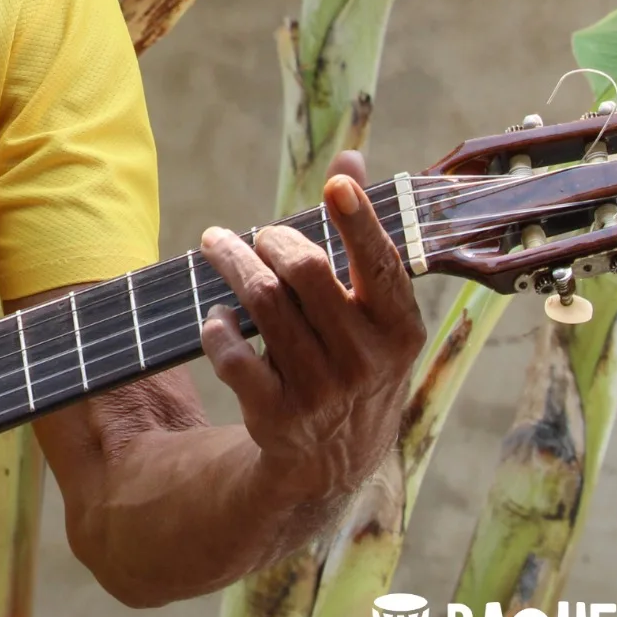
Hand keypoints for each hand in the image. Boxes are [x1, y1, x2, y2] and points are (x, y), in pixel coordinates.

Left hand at [197, 150, 425, 513]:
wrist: (334, 460)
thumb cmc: (352, 358)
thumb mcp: (372, 310)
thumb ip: (359, 235)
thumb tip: (349, 157)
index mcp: (400, 329)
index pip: (381, 264)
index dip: (359, 221)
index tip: (336, 184)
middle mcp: (366, 361)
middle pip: (304, 271)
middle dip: (269, 239)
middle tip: (252, 234)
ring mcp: (322, 392)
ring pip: (263, 302)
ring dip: (231, 264)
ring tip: (216, 247)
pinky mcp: (278, 416)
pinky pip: (233, 354)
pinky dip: (217, 328)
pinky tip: (217, 319)